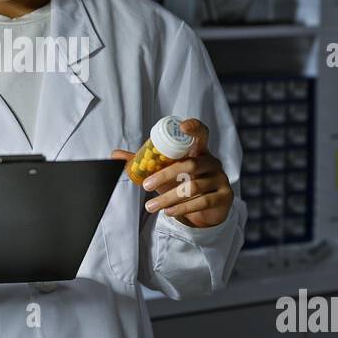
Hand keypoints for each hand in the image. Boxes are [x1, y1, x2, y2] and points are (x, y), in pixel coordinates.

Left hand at [111, 118, 233, 228]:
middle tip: (145, 186)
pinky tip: (168, 212)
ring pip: (193, 187)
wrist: (207, 210)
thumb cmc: (183, 184)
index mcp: (199, 151)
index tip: (182, 126)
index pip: (201, 133)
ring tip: (150, 206)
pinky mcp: (224, 196)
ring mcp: (220, 179)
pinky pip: (202, 202)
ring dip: (168, 198)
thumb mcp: (165, 172)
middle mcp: (212, 162)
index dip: (194, 127)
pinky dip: (182, 208)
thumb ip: (144, 164)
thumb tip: (114, 155)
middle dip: (165, 175)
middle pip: (190, 164)